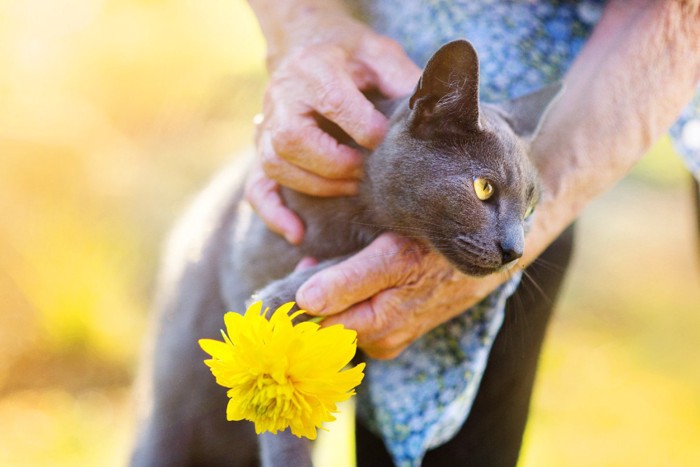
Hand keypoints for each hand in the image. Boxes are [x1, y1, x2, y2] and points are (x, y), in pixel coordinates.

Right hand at [245, 20, 419, 242]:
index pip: (335, 103)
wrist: (304, 43)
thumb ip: (401, 78)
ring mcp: (266, 123)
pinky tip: (297, 233)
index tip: (388, 144)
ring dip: (316, 186)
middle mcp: (282, 96)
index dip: (365, 129)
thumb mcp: (379, 52)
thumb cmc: (348, 52)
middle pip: (295, 140)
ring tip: (350, 189)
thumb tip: (429, 116)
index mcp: (314, 68)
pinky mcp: (262, 146)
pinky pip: (257, 185)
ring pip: (276, 164)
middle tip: (367, 174)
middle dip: (336, 164)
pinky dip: (273, 212)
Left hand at [295, 232, 503, 358]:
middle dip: (306, 301)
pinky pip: (357, 321)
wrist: (484, 257)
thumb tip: (305, 302)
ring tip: (324, 266)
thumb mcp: (393, 257)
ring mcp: (390, 338)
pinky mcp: (396, 333)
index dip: (292, 309)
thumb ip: (348, 280)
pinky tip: (344, 277)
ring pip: (340, 323)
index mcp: (378, 326)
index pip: (315, 331)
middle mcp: (383, 340)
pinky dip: (344, 301)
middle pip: (325, 329)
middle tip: (304, 267)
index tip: (277, 289)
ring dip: (324, 300)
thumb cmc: (437, 250)